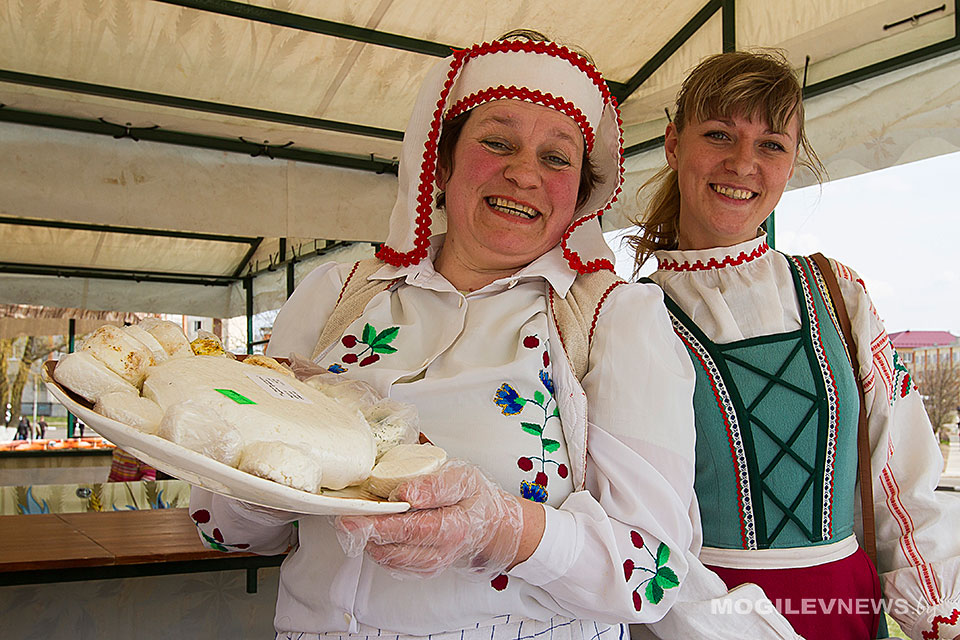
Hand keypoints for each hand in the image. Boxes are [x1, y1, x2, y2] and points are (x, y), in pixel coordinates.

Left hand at [336, 460, 524, 578]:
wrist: (488, 524)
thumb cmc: (474, 497)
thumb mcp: (463, 478)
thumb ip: (436, 484)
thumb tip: (406, 492)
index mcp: (456, 525)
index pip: (416, 528)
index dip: (385, 523)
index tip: (361, 513)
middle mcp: (443, 550)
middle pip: (398, 547)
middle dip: (367, 532)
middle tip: (344, 519)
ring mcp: (431, 563)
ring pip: (391, 558)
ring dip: (370, 540)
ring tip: (356, 520)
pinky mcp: (421, 568)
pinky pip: (393, 563)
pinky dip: (378, 547)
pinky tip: (372, 531)